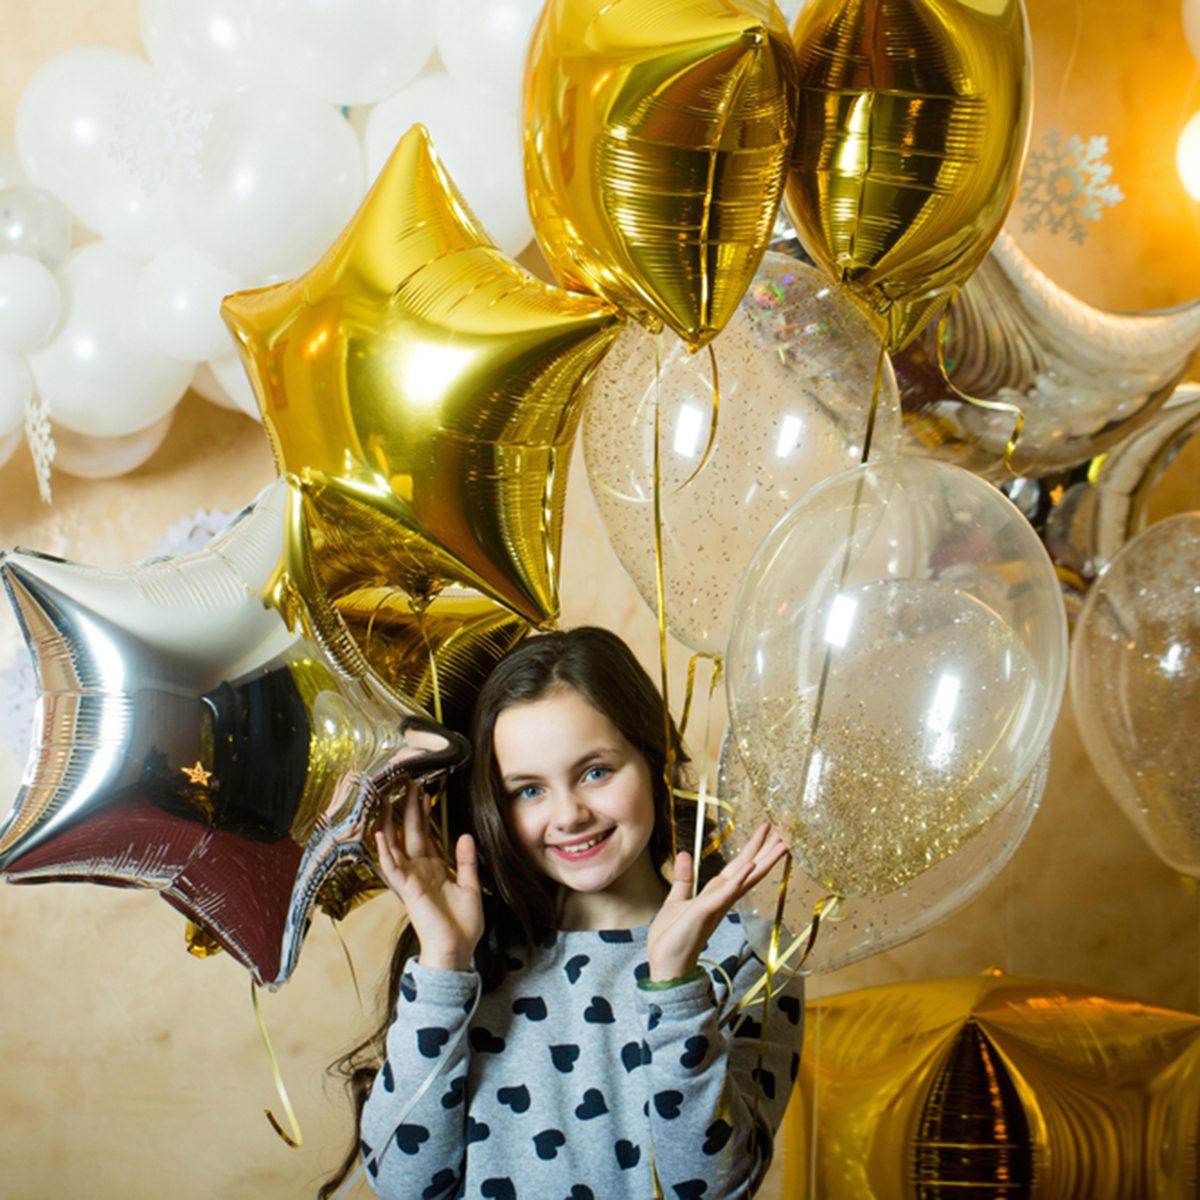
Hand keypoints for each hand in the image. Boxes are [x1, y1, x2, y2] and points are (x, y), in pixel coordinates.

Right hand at [374, 779, 483, 971]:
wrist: (456, 949)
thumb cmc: (462, 925)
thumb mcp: (470, 886)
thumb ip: (465, 861)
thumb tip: (464, 835)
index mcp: (432, 869)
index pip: (425, 835)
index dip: (424, 814)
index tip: (426, 792)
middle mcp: (418, 871)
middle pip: (409, 833)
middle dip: (407, 809)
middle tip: (406, 783)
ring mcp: (410, 879)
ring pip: (394, 846)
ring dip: (389, 823)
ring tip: (384, 800)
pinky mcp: (407, 890)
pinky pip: (392, 868)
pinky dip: (384, 851)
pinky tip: (379, 834)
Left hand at [646, 822, 787, 982]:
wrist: (665, 964)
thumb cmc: (672, 937)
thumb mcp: (677, 900)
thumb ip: (684, 878)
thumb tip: (684, 854)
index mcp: (716, 894)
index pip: (739, 866)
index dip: (753, 847)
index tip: (766, 829)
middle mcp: (722, 898)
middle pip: (750, 869)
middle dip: (767, 849)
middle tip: (786, 830)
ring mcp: (716, 905)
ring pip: (745, 878)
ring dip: (763, 860)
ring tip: (781, 843)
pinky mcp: (705, 911)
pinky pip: (724, 893)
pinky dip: (737, 880)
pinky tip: (750, 866)